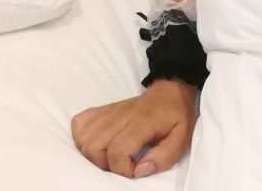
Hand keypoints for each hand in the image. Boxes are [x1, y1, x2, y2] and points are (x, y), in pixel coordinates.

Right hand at [71, 79, 198, 177]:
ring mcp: (110, 111)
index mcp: (142, 122)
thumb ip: (164, 156)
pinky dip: (81, 137)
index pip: (118, 150)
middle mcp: (121, 115)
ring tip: (109, 156)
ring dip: (91, 154)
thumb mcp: (181, 138)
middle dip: (103, 164)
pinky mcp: (103, 109)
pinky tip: (97, 143)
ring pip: (84, 137)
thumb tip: (141, 170)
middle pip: (94, 146)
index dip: (123, 169)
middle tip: (121, 164)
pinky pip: (80, 122)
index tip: (135, 169)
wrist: (170, 91)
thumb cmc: (176, 116)